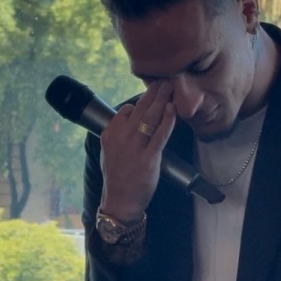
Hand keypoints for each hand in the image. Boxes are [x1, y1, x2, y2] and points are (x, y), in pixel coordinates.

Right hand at [99, 81, 175, 222]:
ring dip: (161, 100)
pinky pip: (160, 134)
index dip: (139, 102)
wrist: (120, 200)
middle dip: (152, 93)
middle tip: (163, 80)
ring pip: (150, 118)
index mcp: (109, 135)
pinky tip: (172, 109)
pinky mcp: (149, 158)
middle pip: (139, 109)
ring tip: (169, 87)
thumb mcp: (108, 151)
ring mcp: (135, 148)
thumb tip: (130, 115)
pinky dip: (167, 120)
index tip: (151, 94)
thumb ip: (117, 132)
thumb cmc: (117, 176)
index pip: (125, 110)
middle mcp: (121, 138)